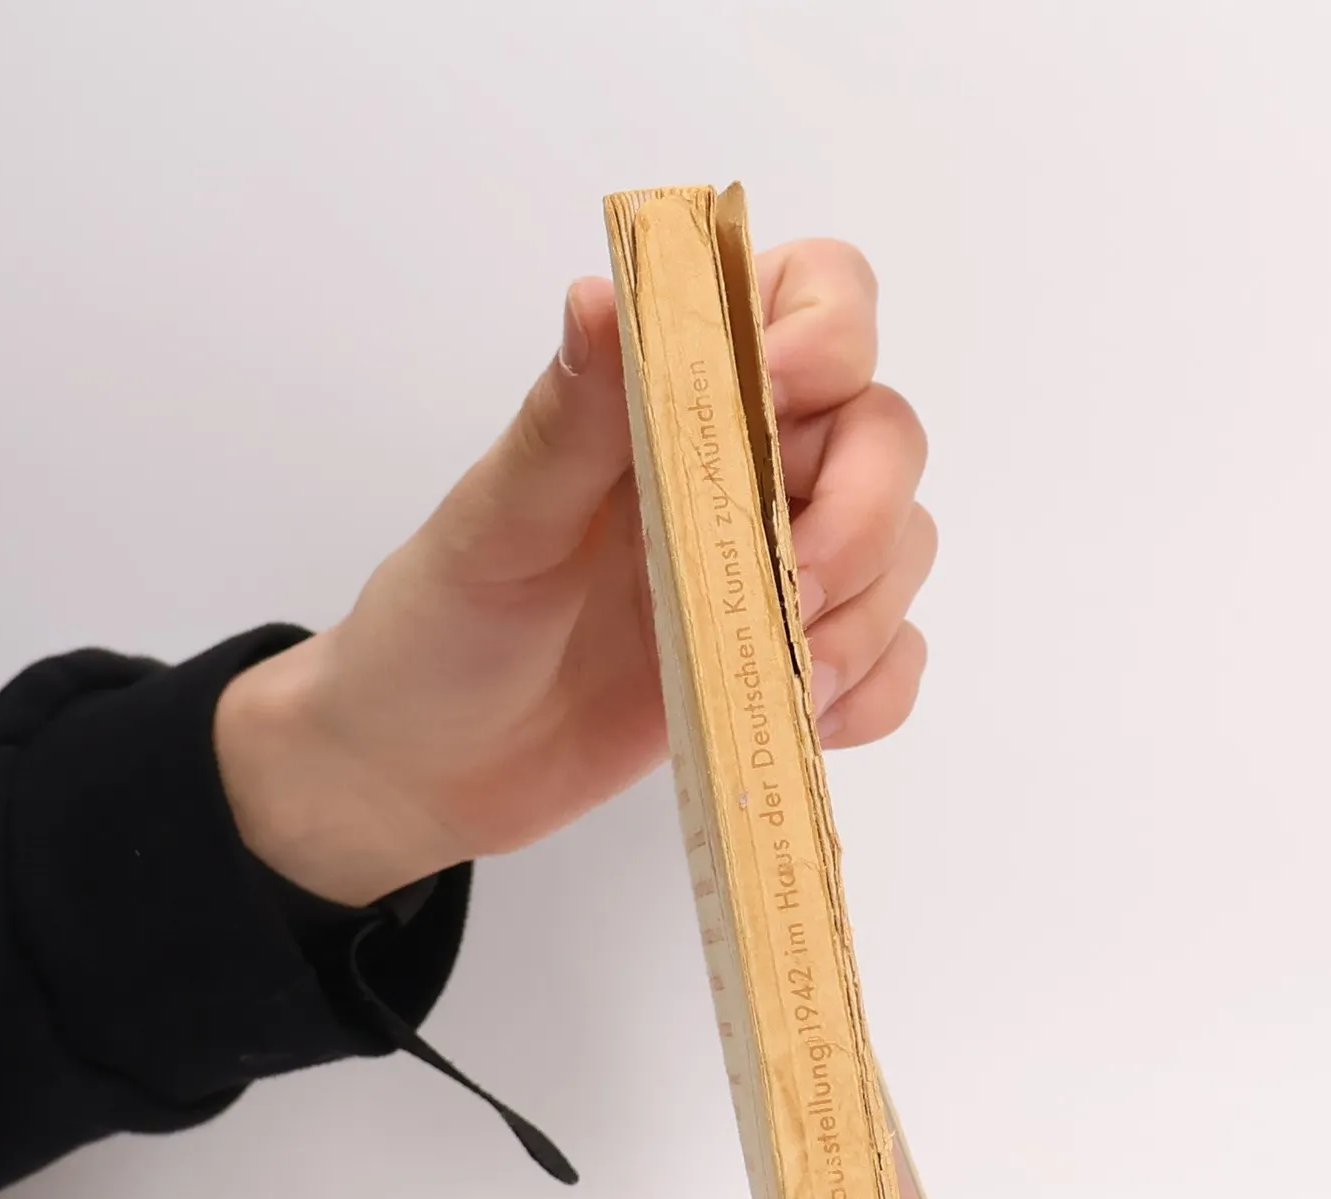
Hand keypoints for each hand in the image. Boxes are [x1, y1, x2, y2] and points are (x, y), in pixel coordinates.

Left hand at [215, 240, 935, 906]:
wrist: (428, 771)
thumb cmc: (443, 630)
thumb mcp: (493, 522)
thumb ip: (567, 419)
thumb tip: (605, 296)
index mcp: (677, 396)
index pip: (817, 299)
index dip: (831, 334)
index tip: (782, 398)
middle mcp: (747, 466)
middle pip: (887, 435)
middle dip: (863, 513)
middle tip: (789, 590)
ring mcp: (775, 568)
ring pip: (902, 549)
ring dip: (864, 614)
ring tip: (785, 673)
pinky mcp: (789, 663)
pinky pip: (891, 658)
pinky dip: (871, 690)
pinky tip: (805, 716)